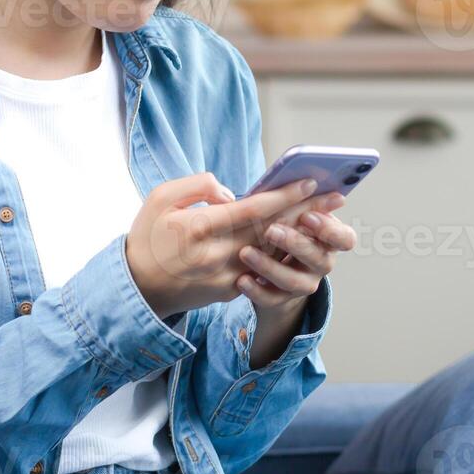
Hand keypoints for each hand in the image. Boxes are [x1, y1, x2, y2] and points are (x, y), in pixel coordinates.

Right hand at [125, 172, 332, 320]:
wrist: (137, 288)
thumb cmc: (149, 236)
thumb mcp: (161, 197)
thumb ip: (198, 186)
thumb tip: (231, 192)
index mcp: (199, 229)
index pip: (251, 210)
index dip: (283, 196)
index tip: (308, 182)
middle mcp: (216, 256)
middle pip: (272, 230)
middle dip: (306, 212)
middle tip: (336, 197)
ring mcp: (225, 278)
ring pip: (272, 252)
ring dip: (302, 233)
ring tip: (328, 217)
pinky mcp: (229, 292)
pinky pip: (262, 268)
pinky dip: (284, 253)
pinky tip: (303, 239)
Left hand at [237, 194, 355, 308]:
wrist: (268, 266)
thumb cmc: (280, 228)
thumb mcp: (288, 212)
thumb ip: (297, 200)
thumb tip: (308, 180)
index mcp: (329, 238)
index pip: (345, 238)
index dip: (329, 230)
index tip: (307, 216)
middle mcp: (322, 262)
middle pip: (319, 259)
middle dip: (296, 244)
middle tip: (271, 230)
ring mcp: (304, 283)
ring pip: (294, 281)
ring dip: (270, 267)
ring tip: (246, 253)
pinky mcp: (283, 299)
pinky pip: (272, 299)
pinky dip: (257, 291)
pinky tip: (241, 279)